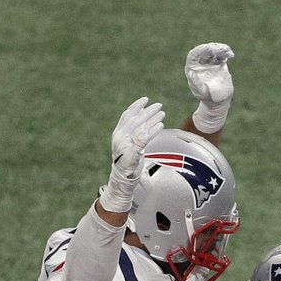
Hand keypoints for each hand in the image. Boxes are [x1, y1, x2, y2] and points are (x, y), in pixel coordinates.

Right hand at [100, 96, 165, 214]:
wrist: (122, 180)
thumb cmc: (127, 165)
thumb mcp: (128, 147)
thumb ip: (132, 135)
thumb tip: (144, 123)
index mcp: (117, 134)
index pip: (126, 115)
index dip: (136, 106)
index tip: (145, 100)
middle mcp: (119, 137)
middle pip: (135, 119)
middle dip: (147, 111)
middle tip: (159, 105)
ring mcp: (125, 144)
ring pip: (141, 127)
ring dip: (153, 119)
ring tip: (163, 113)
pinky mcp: (132, 151)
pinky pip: (144, 138)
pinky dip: (153, 130)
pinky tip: (161, 125)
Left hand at [185, 43, 234, 103]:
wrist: (219, 101)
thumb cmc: (208, 97)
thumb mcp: (201, 92)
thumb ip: (196, 83)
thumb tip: (191, 73)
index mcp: (192, 67)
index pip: (194, 54)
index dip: (201, 49)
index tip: (210, 48)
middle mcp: (200, 63)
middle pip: (205, 50)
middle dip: (213, 48)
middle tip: (221, 49)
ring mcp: (209, 62)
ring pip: (214, 50)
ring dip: (221, 48)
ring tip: (227, 50)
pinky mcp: (218, 62)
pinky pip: (221, 54)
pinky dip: (226, 53)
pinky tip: (231, 55)